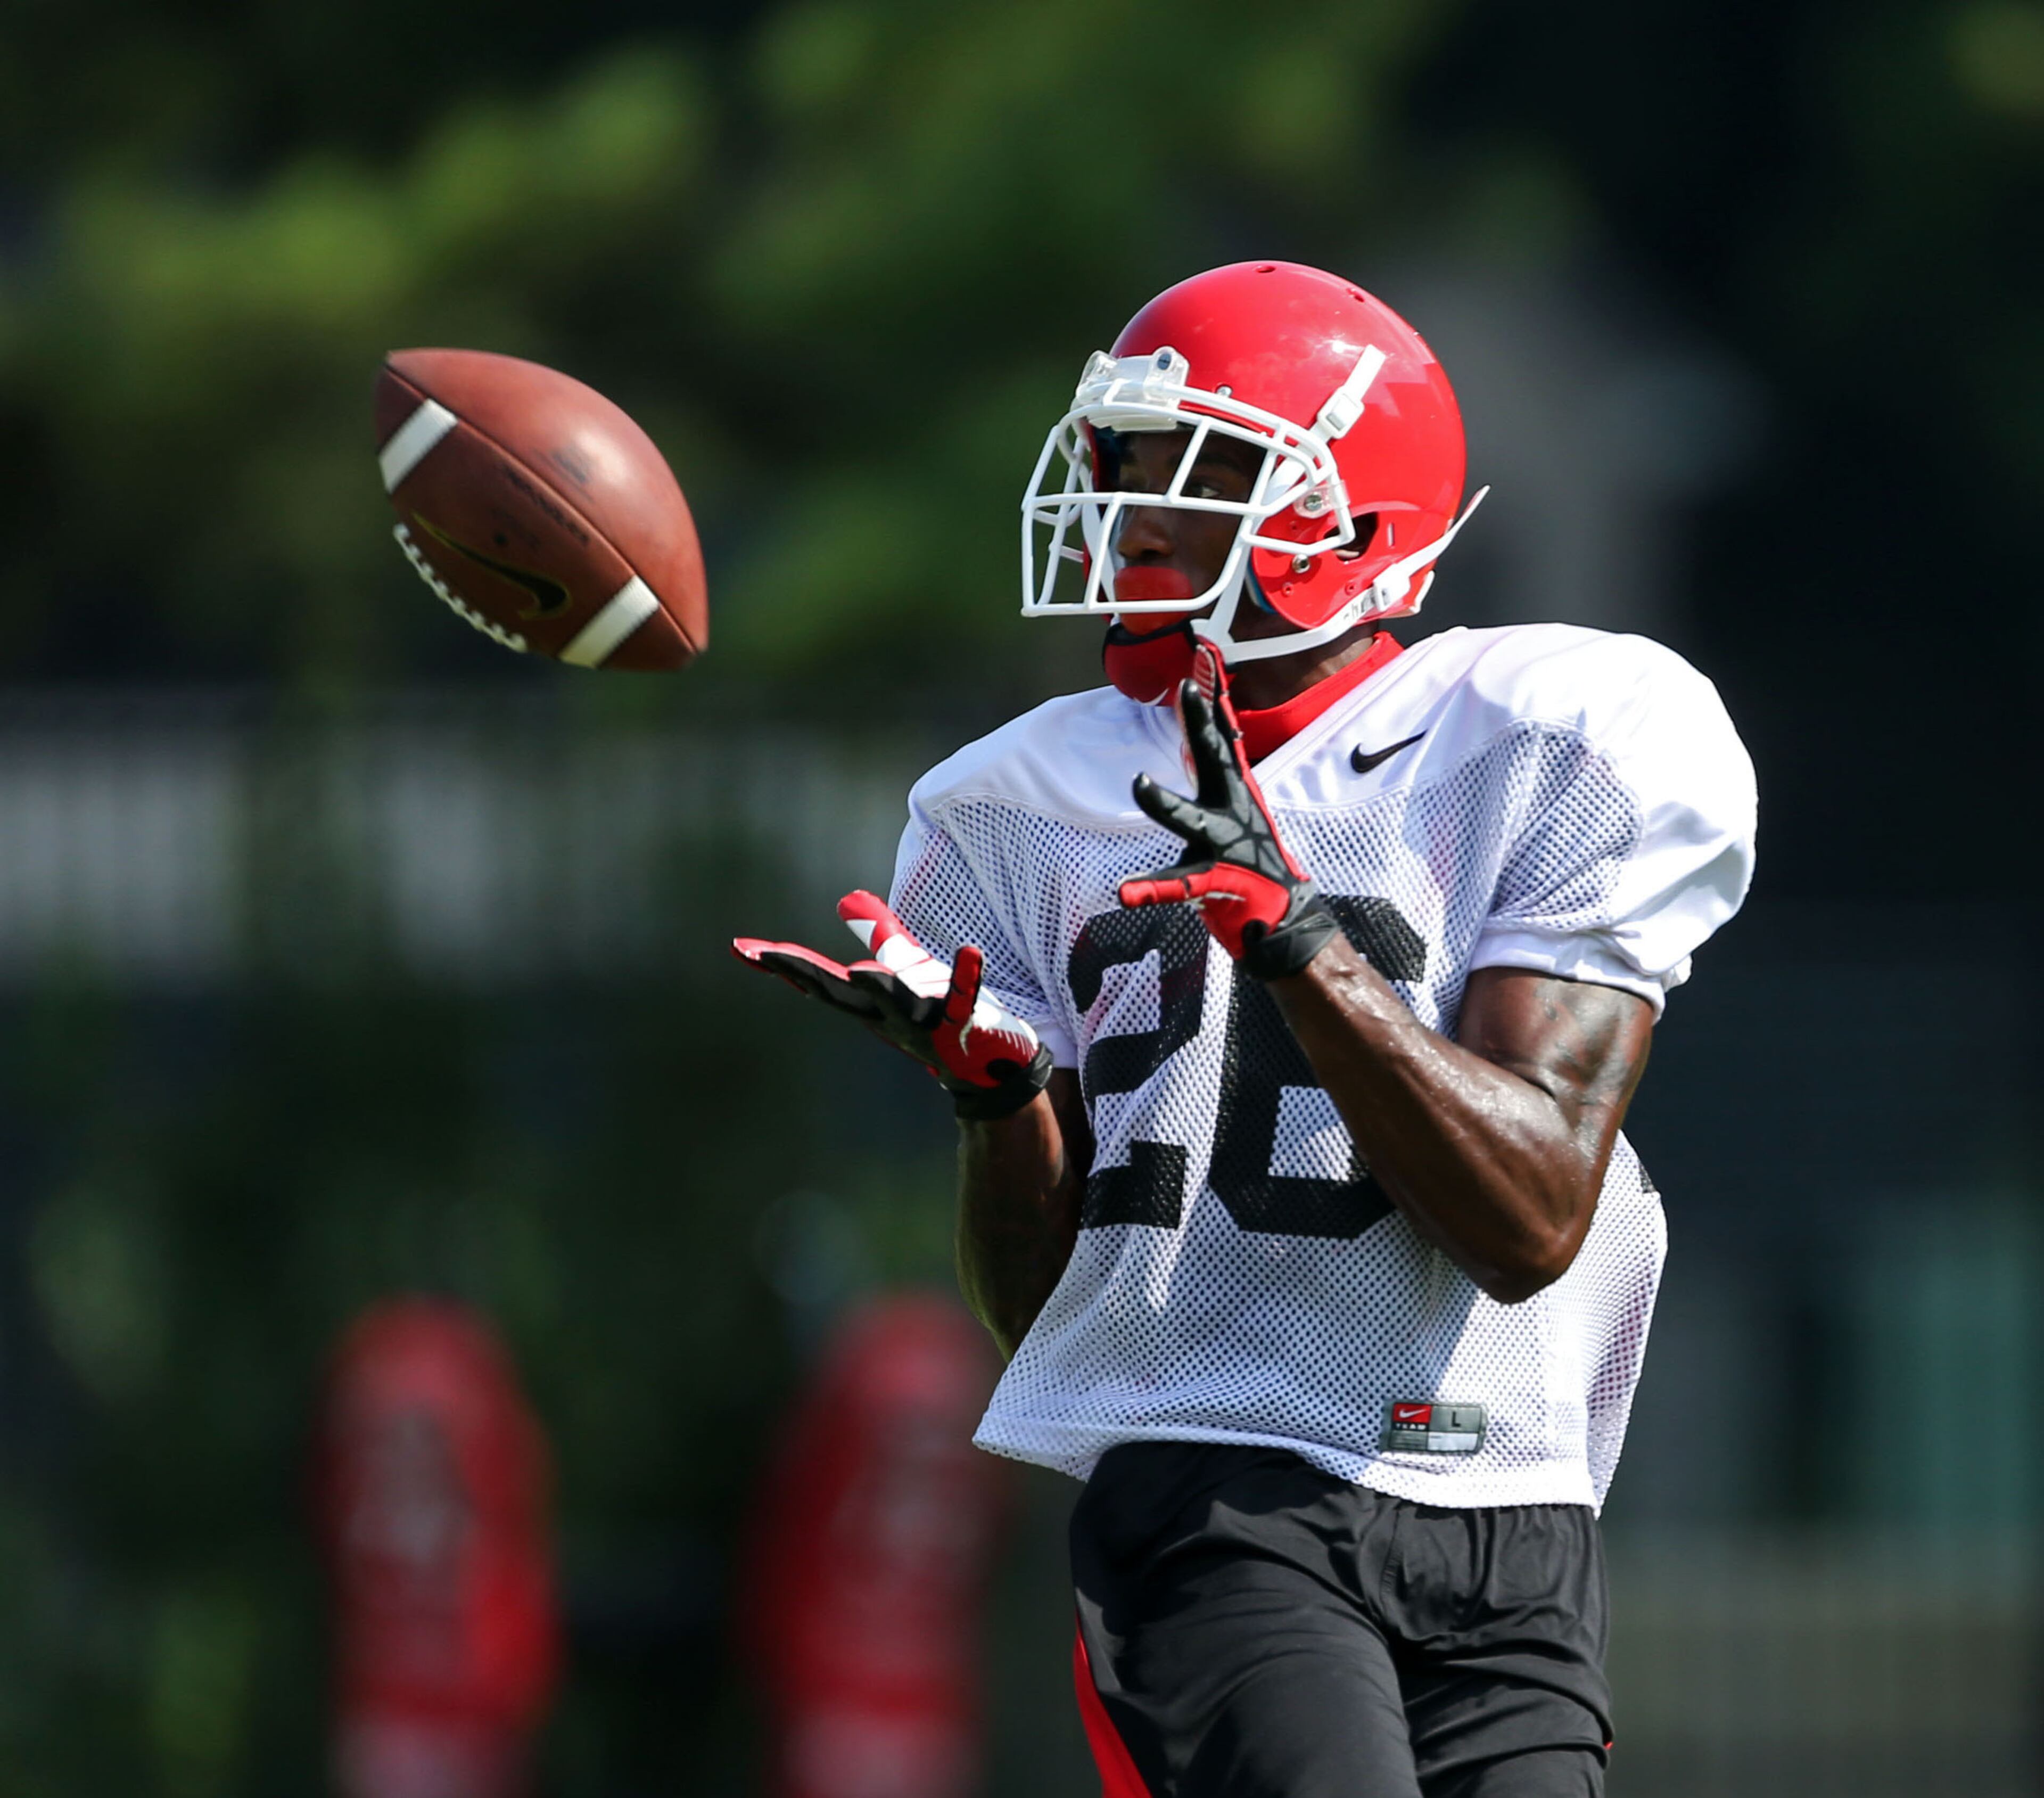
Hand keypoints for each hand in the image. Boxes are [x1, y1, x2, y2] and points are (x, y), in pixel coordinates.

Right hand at [733, 891, 1053, 1119]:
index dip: (781, 962)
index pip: (817, 978)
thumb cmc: (938, 1014)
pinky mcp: (964, 1022)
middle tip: (771, 956)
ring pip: (897, 1001)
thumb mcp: (905, 969)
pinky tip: (970, 951)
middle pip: (842, 993)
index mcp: (868, 1001)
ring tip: (860, 972)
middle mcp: (887, 1014)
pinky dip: (966, 975)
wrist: (985, 1068)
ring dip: (879, 988)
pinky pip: (965, 998)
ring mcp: (924, 1020)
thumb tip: (845, 900)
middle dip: (806, 974)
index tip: (741, 948)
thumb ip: (878, 935)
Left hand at [1119, 641, 1339, 979]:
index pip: (1220, 737)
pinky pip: (1178, 885)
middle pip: (1215, 759)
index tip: (1204, 658)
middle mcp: (1231, 810)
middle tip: (1187, 689)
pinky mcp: (1214, 881)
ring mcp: (1224, 844)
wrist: (1282, 916)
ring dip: (1164, 802)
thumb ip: (1221, 770)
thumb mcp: (1236, 808)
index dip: (1212, 699)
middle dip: (1202, 724)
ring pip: (1190, 818)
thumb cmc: (1251, 861)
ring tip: (1139, 781)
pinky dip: (1150, 890)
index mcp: (1233, 792)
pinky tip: (1124, 892)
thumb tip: (1212, 731)